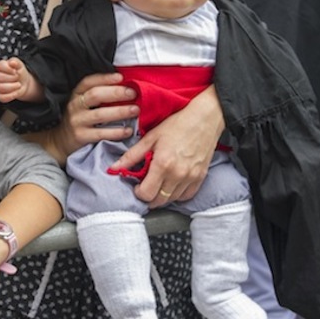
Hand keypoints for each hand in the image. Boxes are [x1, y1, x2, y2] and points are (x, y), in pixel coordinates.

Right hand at [0, 58, 29, 102]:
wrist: (23, 83)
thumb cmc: (19, 72)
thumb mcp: (20, 65)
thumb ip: (16, 62)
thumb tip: (12, 62)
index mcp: (0, 67)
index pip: (0, 65)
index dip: (9, 69)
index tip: (15, 71)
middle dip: (12, 78)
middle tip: (17, 77)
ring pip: (0, 88)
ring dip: (13, 87)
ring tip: (19, 85)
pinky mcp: (0, 96)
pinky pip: (2, 98)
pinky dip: (11, 96)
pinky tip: (16, 92)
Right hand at [45, 72, 138, 160]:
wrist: (61, 140)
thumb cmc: (80, 118)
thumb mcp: (83, 103)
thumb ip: (100, 94)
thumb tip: (126, 86)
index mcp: (77, 94)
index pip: (89, 82)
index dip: (105, 78)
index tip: (121, 77)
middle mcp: (75, 105)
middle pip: (95, 95)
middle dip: (116, 93)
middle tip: (133, 93)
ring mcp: (77, 121)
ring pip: (100, 114)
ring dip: (120, 111)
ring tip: (135, 110)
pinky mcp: (80, 136)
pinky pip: (101, 133)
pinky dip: (116, 132)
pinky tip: (128, 130)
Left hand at [112, 86, 223, 207]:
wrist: (205, 118)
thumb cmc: (178, 124)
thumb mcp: (151, 137)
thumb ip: (132, 155)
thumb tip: (114, 168)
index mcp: (163, 164)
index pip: (146, 194)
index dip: (138, 192)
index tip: (137, 186)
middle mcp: (178, 174)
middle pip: (158, 200)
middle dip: (148, 197)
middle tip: (146, 186)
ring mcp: (191, 177)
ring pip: (172, 200)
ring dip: (162, 196)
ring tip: (158, 183)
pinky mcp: (201, 178)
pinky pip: (186, 196)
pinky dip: (177, 194)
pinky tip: (171, 184)